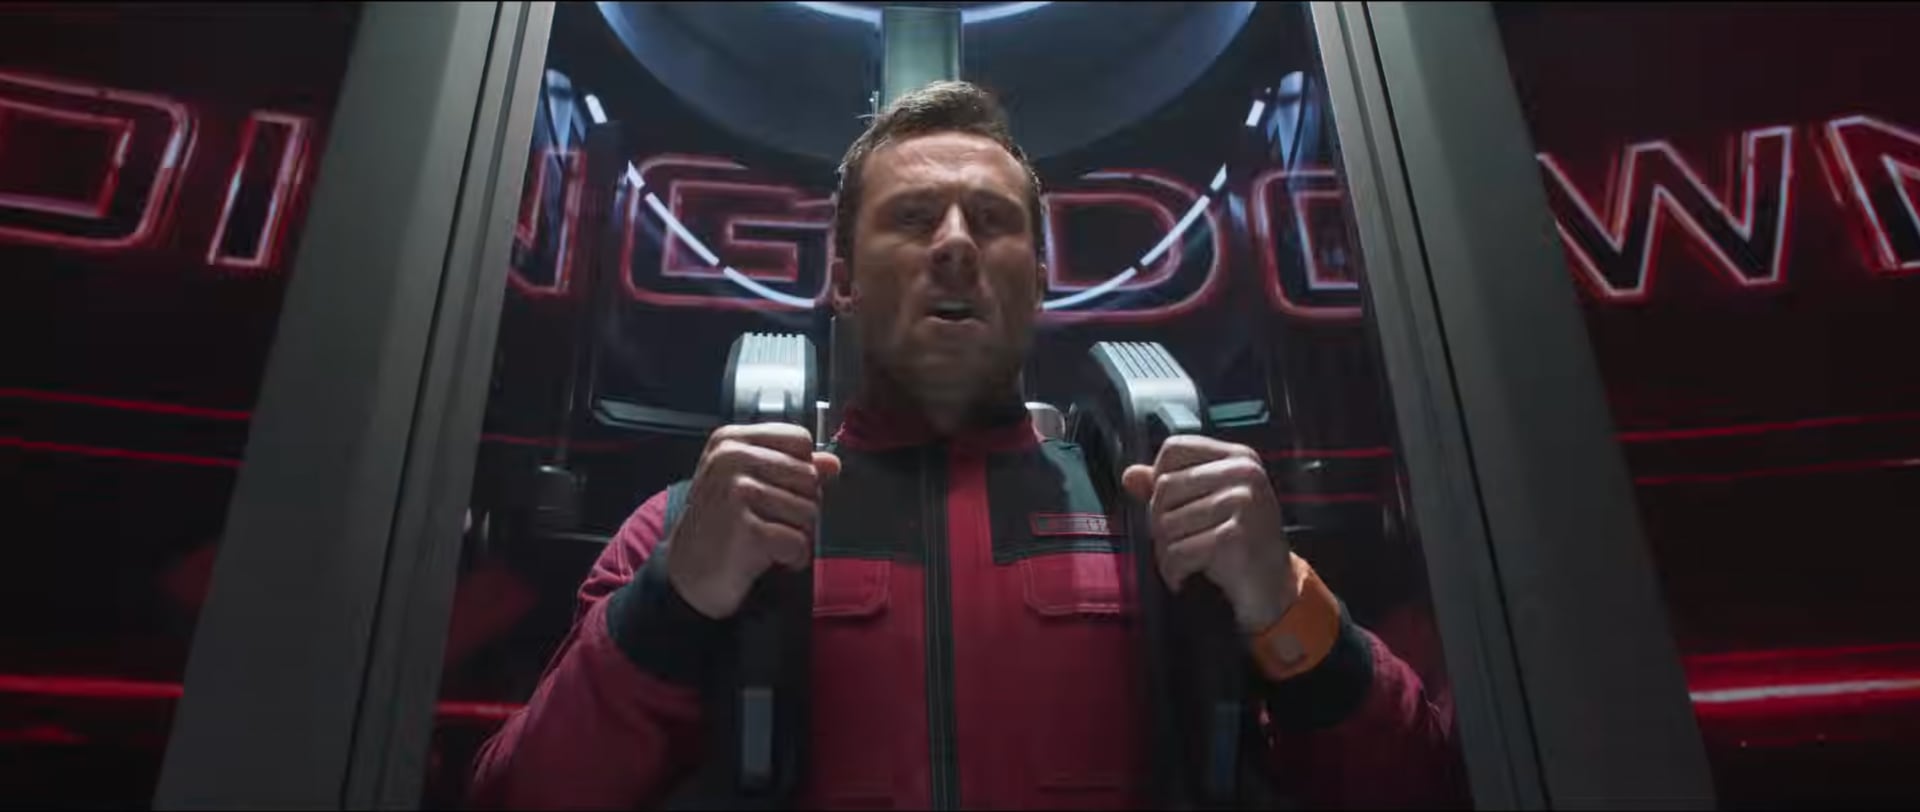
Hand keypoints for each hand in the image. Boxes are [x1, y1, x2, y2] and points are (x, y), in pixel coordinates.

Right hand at [666, 423, 841, 618]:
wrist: (689, 576)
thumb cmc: (721, 527)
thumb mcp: (749, 485)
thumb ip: (792, 467)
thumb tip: (832, 462)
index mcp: (730, 441)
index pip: (799, 440)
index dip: (801, 470)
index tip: (777, 490)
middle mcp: (730, 459)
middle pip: (809, 476)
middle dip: (800, 507)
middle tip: (769, 523)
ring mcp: (736, 492)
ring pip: (809, 510)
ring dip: (796, 535)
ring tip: (767, 541)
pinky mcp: (746, 530)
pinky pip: (799, 542)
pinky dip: (792, 558)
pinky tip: (769, 559)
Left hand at [1122, 436, 1299, 632]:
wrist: (1272, 584)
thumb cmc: (1237, 540)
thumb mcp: (1207, 504)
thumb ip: (1169, 485)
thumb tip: (1130, 475)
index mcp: (1238, 457)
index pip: (1174, 449)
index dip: (1159, 478)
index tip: (1171, 505)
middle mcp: (1245, 473)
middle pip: (1165, 487)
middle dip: (1158, 522)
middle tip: (1173, 542)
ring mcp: (1243, 503)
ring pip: (1167, 522)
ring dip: (1165, 551)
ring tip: (1180, 561)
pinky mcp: (1236, 536)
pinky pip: (1179, 551)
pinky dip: (1173, 570)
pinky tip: (1183, 576)